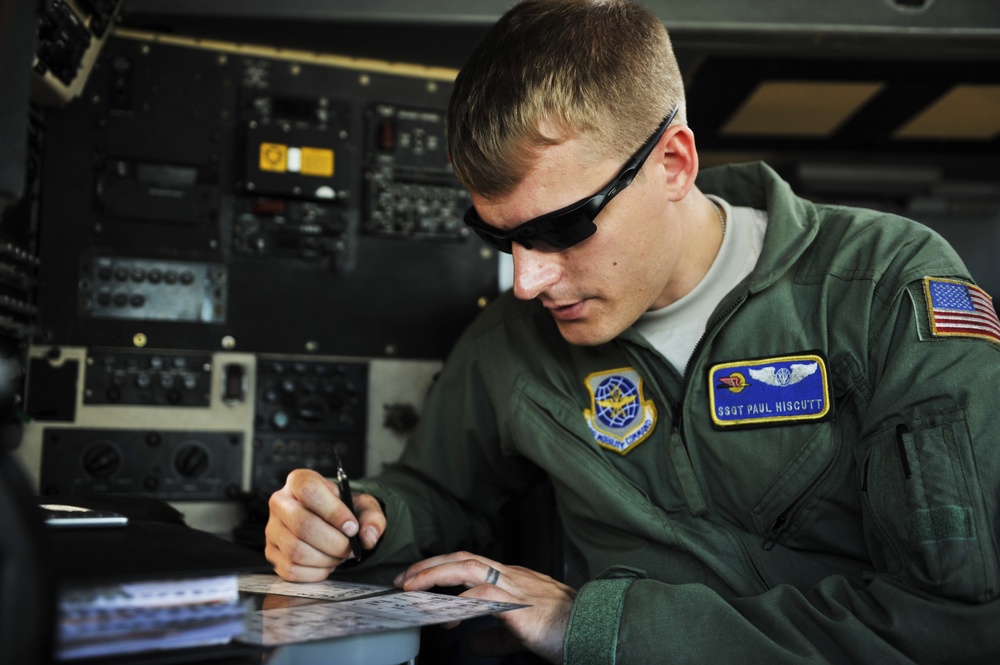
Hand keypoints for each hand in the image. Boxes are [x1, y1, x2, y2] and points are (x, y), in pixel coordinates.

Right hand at [265, 468, 385, 581]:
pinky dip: (315, 572)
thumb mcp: (363, 506)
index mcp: (299, 481)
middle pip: (302, 524)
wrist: (331, 523)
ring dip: (326, 559)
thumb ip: (372, 518)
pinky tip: (326, 563)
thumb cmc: (343, 511)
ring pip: (296, 550)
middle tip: (349, 547)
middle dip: (333, 542)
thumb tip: (368, 537)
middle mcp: (280, 503)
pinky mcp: (272, 554)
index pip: (310, 491)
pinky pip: (291, 570)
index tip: (351, 527)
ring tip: (338, 554)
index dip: (334, 511)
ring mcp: (272, 530)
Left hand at [395, 551, 576, 663]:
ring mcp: (515, 586)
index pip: (470, 564)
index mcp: (513, 579)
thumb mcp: (522, 634)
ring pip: (468, 567)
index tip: (418, 579)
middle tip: (403, 579)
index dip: (441, 568)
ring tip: (412, 587)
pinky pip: (483, 595)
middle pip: (463, 558)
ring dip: (436, 574)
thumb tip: (471, 643)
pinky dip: (460, 602)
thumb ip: (495, 637)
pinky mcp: (519, 604)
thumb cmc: (565, 631)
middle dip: (430, 565)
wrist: (595, 630)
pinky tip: (447, 618)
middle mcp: (512, 575)